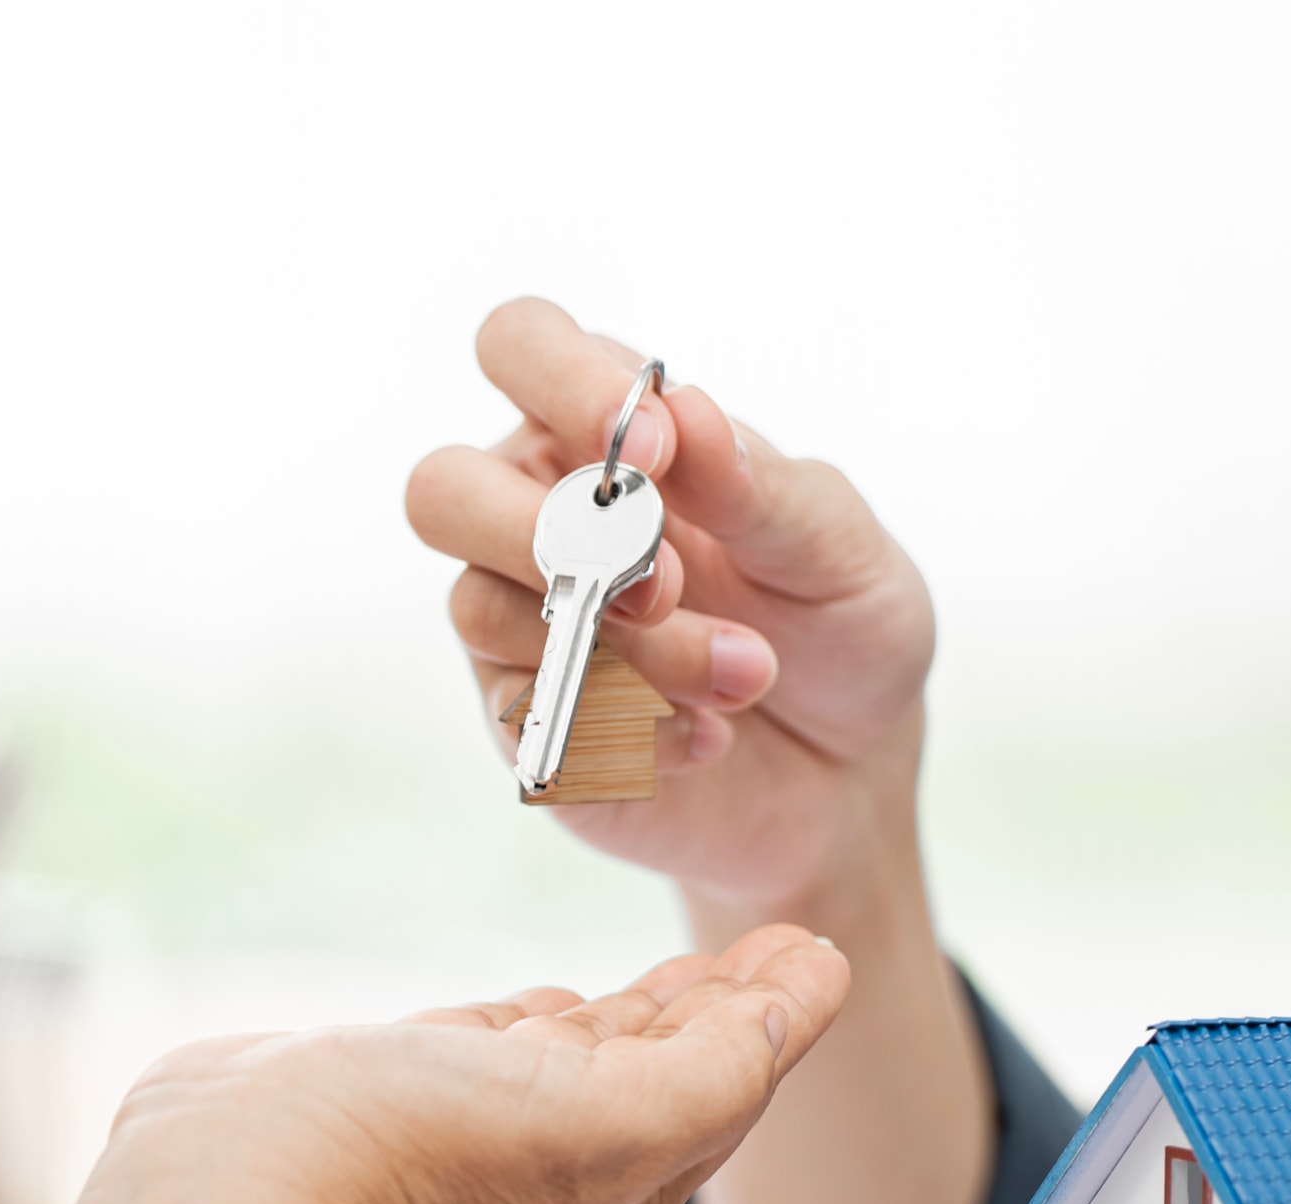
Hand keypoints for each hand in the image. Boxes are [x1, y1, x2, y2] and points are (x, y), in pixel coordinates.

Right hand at [105, 923, 852, 1203]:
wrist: (238, 1181)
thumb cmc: (431, 1148)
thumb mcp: (618, 1117)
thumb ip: (723, 1068)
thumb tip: (799, 1006)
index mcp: (626, 1195)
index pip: (731, 1088)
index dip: (780, 1014)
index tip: (817, 944)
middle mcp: (559, 1174)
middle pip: (673, 1075)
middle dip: (728, 1009)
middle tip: (781, 944)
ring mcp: (474, 1133)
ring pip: (589, 1061)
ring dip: (647, 1014)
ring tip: (695, 972)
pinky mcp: (398, 1095)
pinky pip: (497, 1056)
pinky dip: (543, 1026)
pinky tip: (560, 1003)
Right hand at [404, 299, 937, 914]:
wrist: (850, 770)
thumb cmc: (837, 627)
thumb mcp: (837, 547)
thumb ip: (757, 485)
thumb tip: (683, 408)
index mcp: (604, 431)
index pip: (522, 346)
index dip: (564, 380)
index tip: (656, 451)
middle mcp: (539, 513)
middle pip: (440, 488)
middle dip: (544, 534)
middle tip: (665, 586)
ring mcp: (520, 621)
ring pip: (487, 612)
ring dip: (633, 651)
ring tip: (746, 676)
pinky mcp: (528, 723)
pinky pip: (528, 718)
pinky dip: (635, 729)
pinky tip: (711, 737)